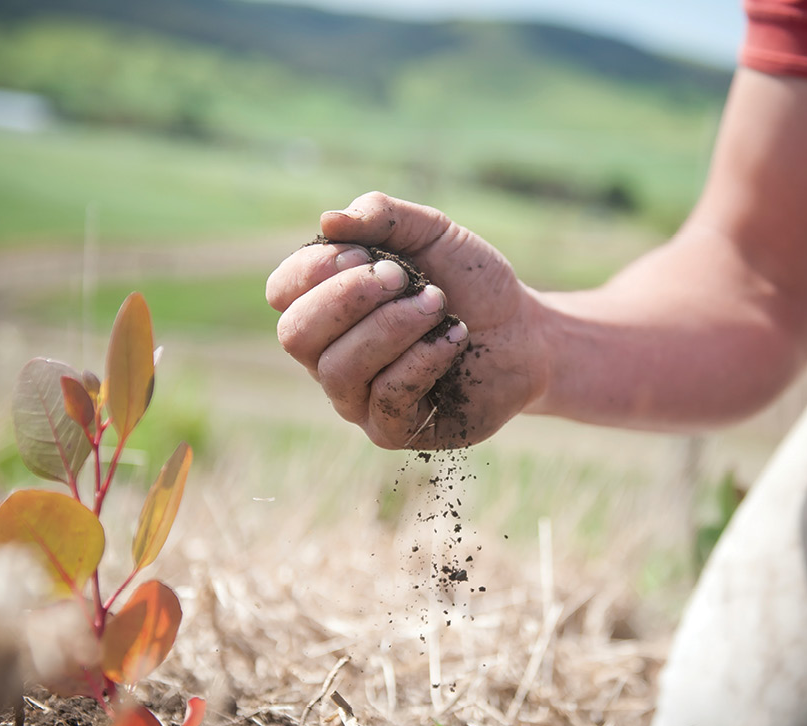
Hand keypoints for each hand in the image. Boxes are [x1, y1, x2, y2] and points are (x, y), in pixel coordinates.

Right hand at [266, 192, 547, 448]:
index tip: (367, 254)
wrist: (524, 331)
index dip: (317, 270)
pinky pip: (386, 397)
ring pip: (338, 369)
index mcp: (326, 305)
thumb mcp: (431, 233)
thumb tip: (329, 220)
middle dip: (348, 298)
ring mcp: (356, 398)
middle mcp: (328, 355)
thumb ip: (382, 216)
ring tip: (437, 303)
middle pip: (296, 334)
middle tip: (401, 278)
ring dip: (391, 327)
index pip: (283, 291)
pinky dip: (422, 358)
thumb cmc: (468, 283)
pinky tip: (454, 336)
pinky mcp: (392, 429)